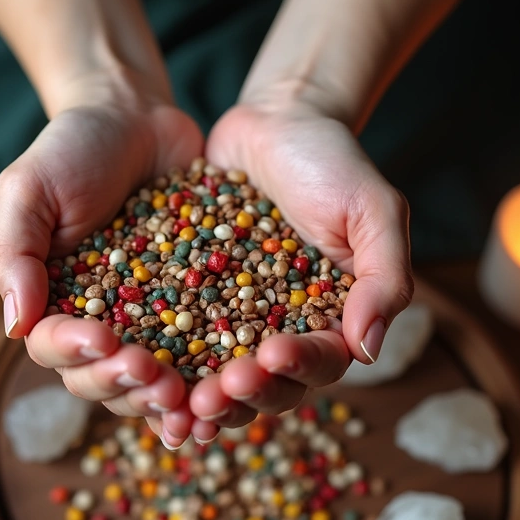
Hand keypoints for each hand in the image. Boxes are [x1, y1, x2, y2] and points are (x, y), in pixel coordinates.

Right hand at [0, 77, 203, 448]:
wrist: (137, 116)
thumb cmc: (71, 148)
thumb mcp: (28, 189)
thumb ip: (14, 253)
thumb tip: (14, 327)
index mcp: (50, 306)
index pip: (54, 348)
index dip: (76, 354)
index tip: (102, 340)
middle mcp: (99, 325)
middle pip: (103, 380)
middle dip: (127, 386)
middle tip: (155, 376)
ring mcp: (150, 323)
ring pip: (152, 383)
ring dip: (166, 397)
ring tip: (188, 394)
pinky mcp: (198, 311)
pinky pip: (204, 355)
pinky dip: (213, 379)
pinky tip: (231, 387)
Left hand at [184, 97, 412, 439]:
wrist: (274, 120)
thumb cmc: (334, 161)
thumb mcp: (374, 209)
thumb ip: (385, 277)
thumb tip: (368, 350)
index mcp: (333, 322)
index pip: (321, 365)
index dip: (296, 370)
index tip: (271, 355)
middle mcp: (283, 333)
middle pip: (267, 389)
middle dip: (241, 397)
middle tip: (212, 392)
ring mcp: (232, 322)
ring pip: (216, 380)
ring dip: (196, 399)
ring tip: (170, 398)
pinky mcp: (189, 303)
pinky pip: (173, 345)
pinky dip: (158, 368)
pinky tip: (134, 372)